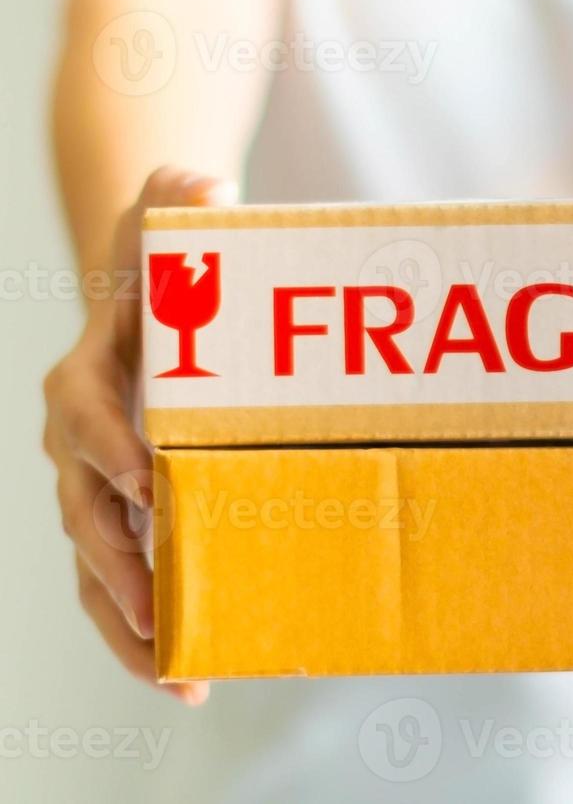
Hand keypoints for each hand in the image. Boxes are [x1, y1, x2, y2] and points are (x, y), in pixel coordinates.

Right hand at [43, 167, 235, 705]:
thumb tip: (206, 183)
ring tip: (179, 681)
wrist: (140, 304)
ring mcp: (92, 490)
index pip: (86, 418)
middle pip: (85, 517)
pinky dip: (146, 631)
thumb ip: (182, 203)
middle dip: (122, 570)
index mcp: (83, 376)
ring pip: (96, 569)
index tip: (148, 486)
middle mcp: (75, 443)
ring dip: (132, 628)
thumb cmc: (161, 271)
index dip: (111, 452)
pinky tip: (185, 675)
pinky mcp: (119, 520)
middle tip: (162, 616)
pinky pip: (122, 583)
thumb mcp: (167, 227)